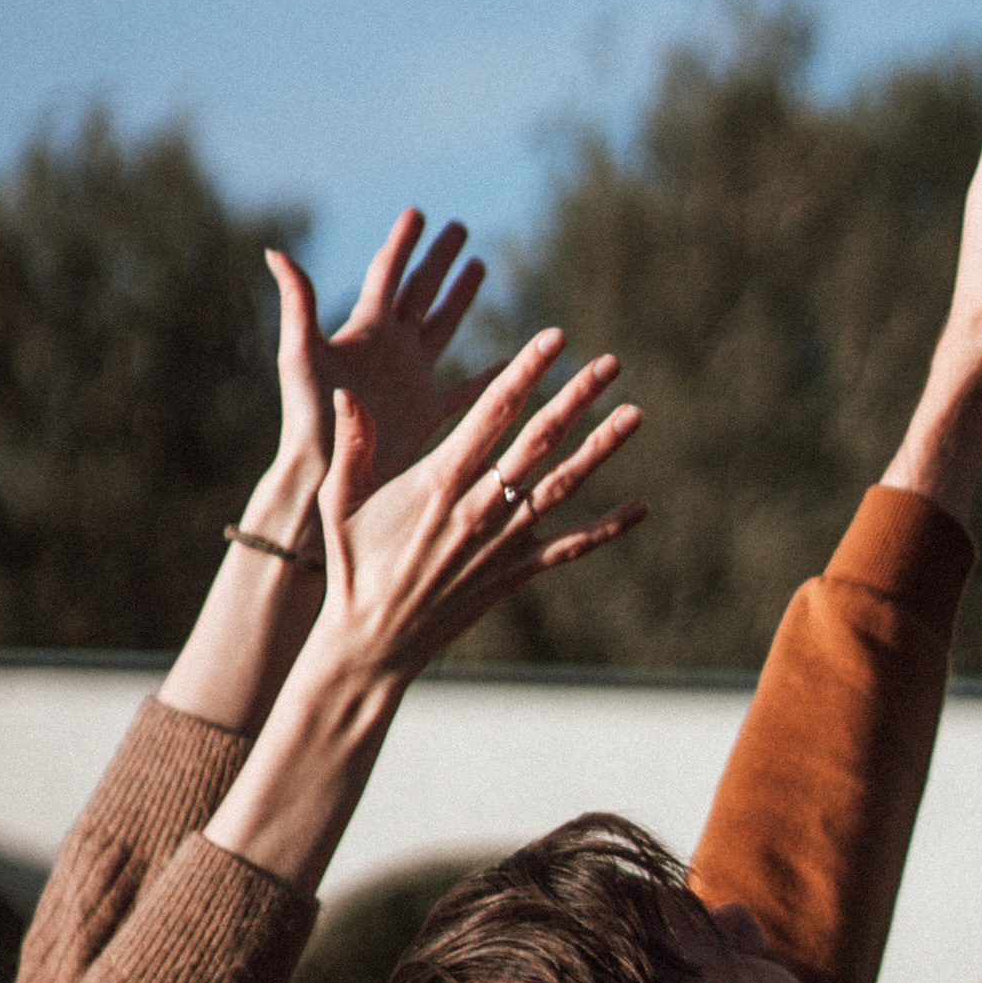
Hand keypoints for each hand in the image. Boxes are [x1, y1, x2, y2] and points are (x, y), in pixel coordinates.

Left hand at [268, 210, 486, 496]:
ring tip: (478, 265)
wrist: (324, 473)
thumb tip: (275, 252)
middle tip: (459, 227)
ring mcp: (412, 377)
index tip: (417, 213)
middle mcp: (391, 346)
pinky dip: (490, 374)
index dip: (403, 242)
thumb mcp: (301, 352)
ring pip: (444, 324)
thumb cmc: (309, 415)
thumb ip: (298, 302)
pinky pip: (466, 388)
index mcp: (365, 329)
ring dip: (461, 296)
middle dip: (439, 258)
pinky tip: (512, 361)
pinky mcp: (427, 411)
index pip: (388, 273)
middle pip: (421, 290)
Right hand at [316, 330, 644, 674]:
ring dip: (601, 449)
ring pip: (563, 486)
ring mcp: (503, 542)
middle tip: (611, 362)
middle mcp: (479, 506)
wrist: (373, 643)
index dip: (526, 372)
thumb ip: (354, 444)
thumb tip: (347, 392)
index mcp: (439, 480)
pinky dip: (607, 528)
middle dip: (576, 397)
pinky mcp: (515, 574)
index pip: (493, 413)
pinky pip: (569, 547)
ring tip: (635, 413)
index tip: (554, 339)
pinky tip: (640, 508)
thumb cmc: (354, 565)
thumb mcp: (341, 500)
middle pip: (539, 440)